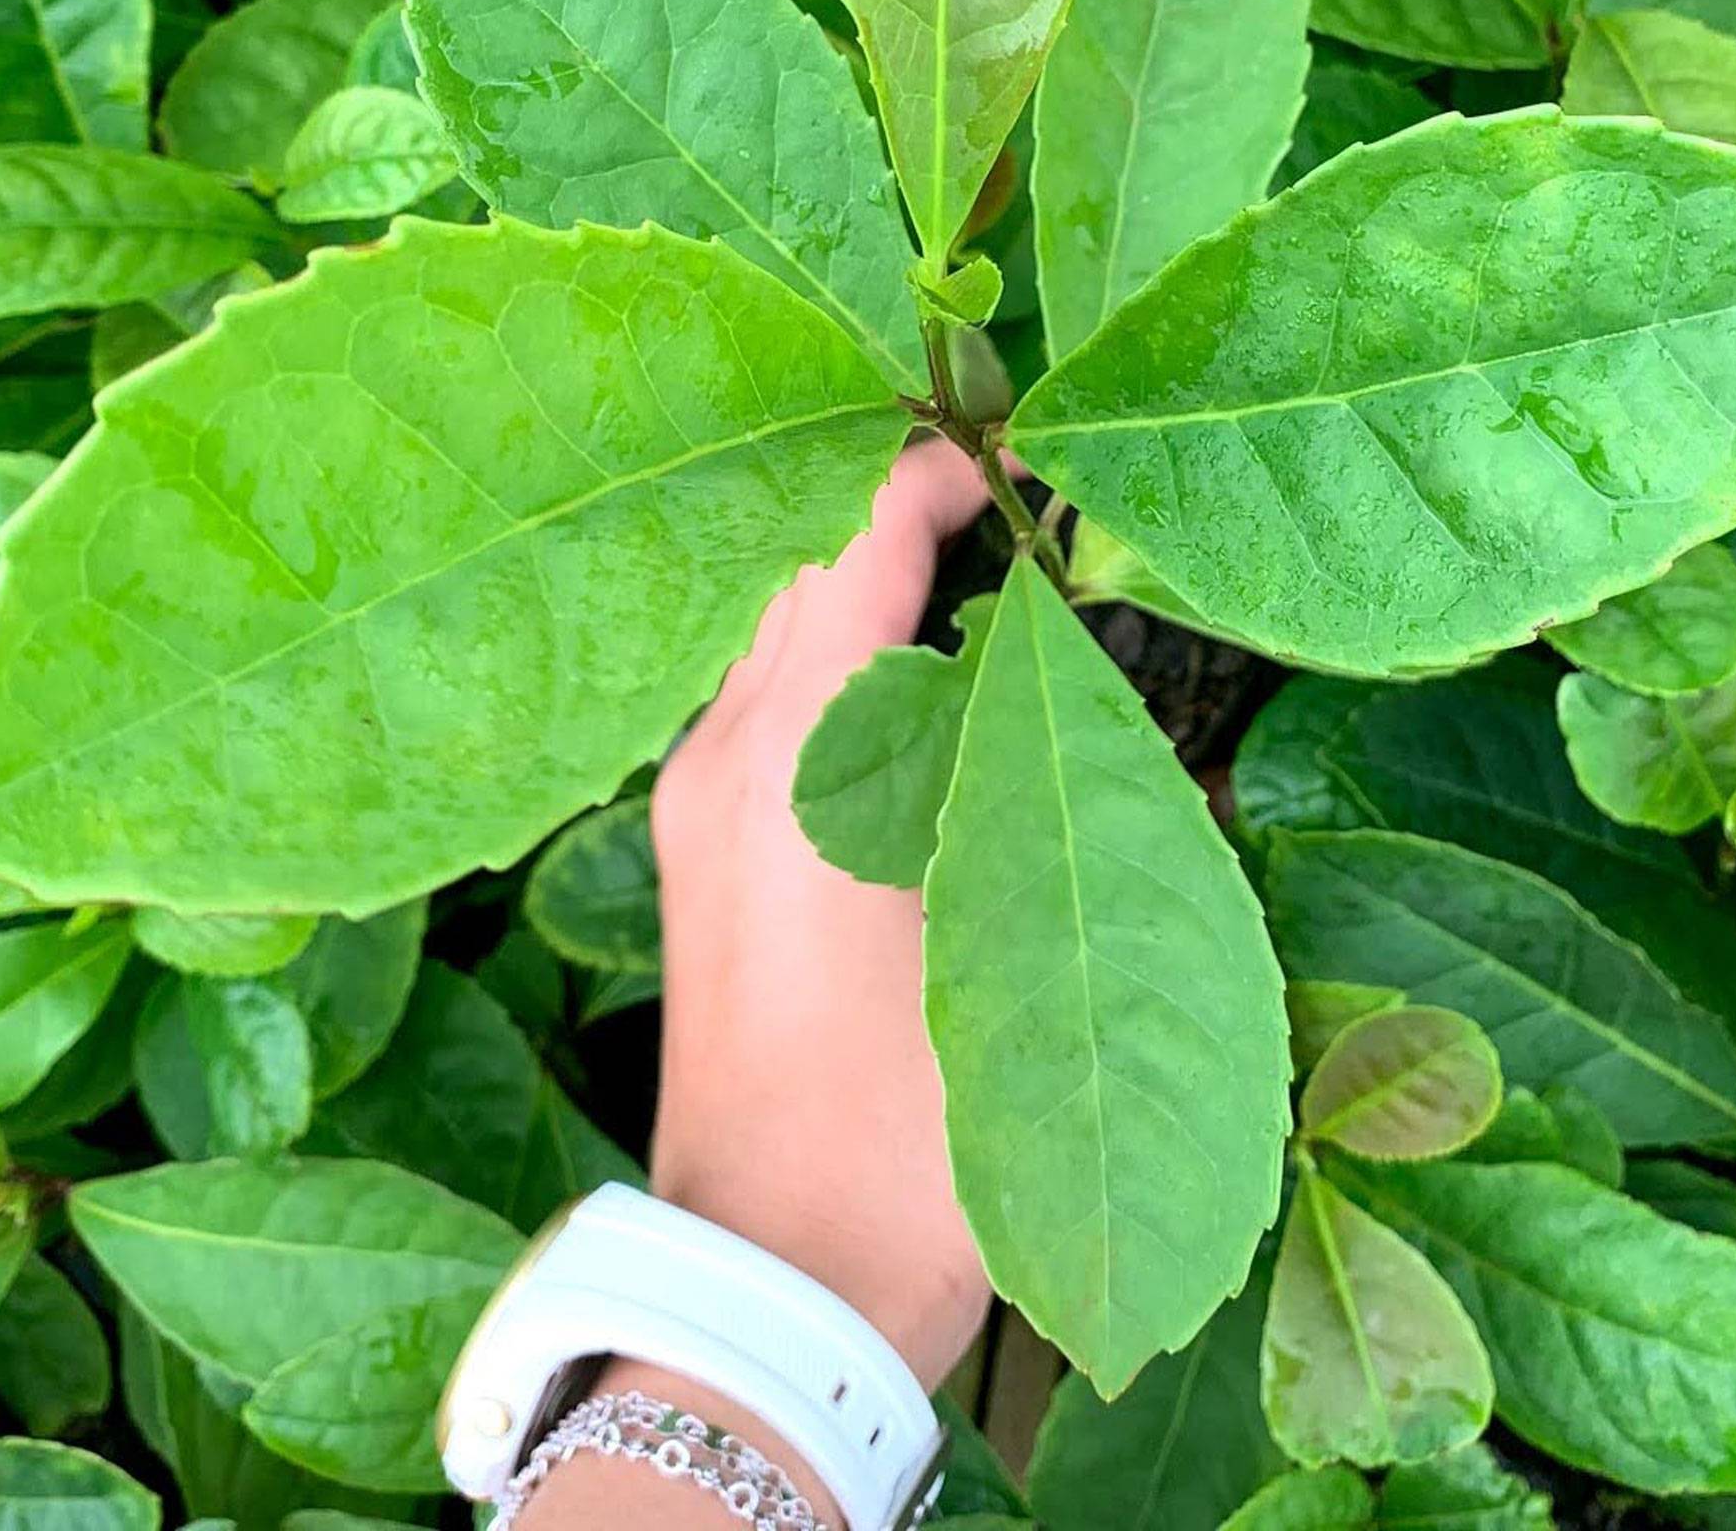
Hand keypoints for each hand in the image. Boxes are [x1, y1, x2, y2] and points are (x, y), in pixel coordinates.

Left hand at [647, 437, 995, 1389]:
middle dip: (883, 509)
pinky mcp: (692, 859)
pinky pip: (752, 700)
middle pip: (791, 562)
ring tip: (958, 567)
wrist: (779, 1282)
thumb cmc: (913, 1120)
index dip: (932, 476)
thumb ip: (1023, 758)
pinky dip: (822, 655)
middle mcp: (718, 752)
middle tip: (994, 491)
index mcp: (791, 748)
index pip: (852, 537)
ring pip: (762, 628)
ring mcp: (690, 806)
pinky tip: (902, 683)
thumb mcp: (1003, 921)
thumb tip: (1045, 646)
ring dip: (847, 581)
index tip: (1014, 454)